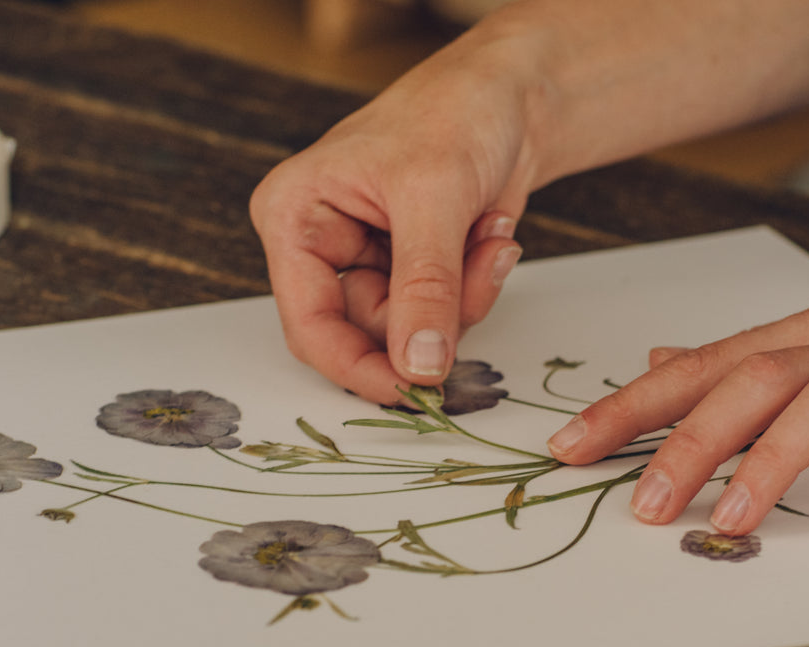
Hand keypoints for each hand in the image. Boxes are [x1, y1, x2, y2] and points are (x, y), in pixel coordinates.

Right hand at [248, 47, 532, 404]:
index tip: (410, 391)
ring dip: (464, 295)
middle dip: (432, 314)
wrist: (513, 93)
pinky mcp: (414, 271)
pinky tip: (491, 233)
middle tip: (481, 270)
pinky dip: (477, 285)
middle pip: (365, 335)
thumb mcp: (433, 196)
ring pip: (411, 332)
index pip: (309, 324)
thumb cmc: (455, 110)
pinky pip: (443, 316)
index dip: (357, 366)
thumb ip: (423, 288)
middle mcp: (323, 246)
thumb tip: (418, 367)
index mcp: (296, 217)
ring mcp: (370, 262)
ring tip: (489, 233)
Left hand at [546, 244, 808, 539]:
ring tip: (724, 522)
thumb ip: (748, 355)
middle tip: (635, 503)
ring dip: (766, 464)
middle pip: (748, 382)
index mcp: (804, 335)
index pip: (700, 367)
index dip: (630, 406)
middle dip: (683, 442)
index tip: (569, 448)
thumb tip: (661, 361)